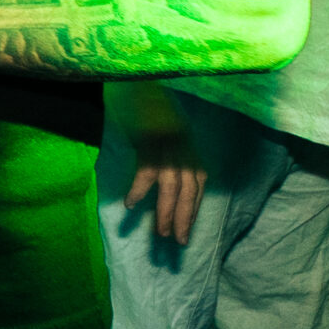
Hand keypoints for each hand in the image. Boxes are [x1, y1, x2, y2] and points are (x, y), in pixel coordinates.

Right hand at [111, 80, 206, 245]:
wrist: (145, 86)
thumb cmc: (156, 115)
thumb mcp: (172, 141)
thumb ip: (174, 162)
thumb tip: (171, 190)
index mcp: (192, 157)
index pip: (196, 192)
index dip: (191, 215)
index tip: (184, 236)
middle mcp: (184, 155)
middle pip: (188, 194)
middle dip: (183, 220)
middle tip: (177, 242)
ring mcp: (168, 150)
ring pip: (172, 188)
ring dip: (167, 212)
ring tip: (160, 232)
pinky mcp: (150, 143)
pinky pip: (147, 172)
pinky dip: (140, 190)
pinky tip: (131, 205)